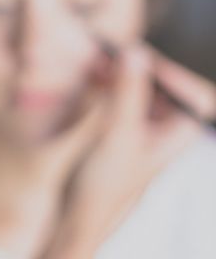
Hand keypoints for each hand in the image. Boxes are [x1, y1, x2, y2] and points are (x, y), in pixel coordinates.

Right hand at [40, 45, 205, 258]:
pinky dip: (105, 82)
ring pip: (136, 87)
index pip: (190, 92)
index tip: (136, 57)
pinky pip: (117, 95)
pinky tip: (90, 73)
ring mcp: (139, 127)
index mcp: (177, 135)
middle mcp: (163, 128)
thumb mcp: (116, 134)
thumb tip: (137, 52)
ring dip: (117, 71)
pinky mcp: (117, 127)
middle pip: (160, 85)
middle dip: (135, 66)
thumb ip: (128, 92)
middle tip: (109, 52)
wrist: (76, 213)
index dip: (167, 72)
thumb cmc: (103, 183)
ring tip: (96, 59)